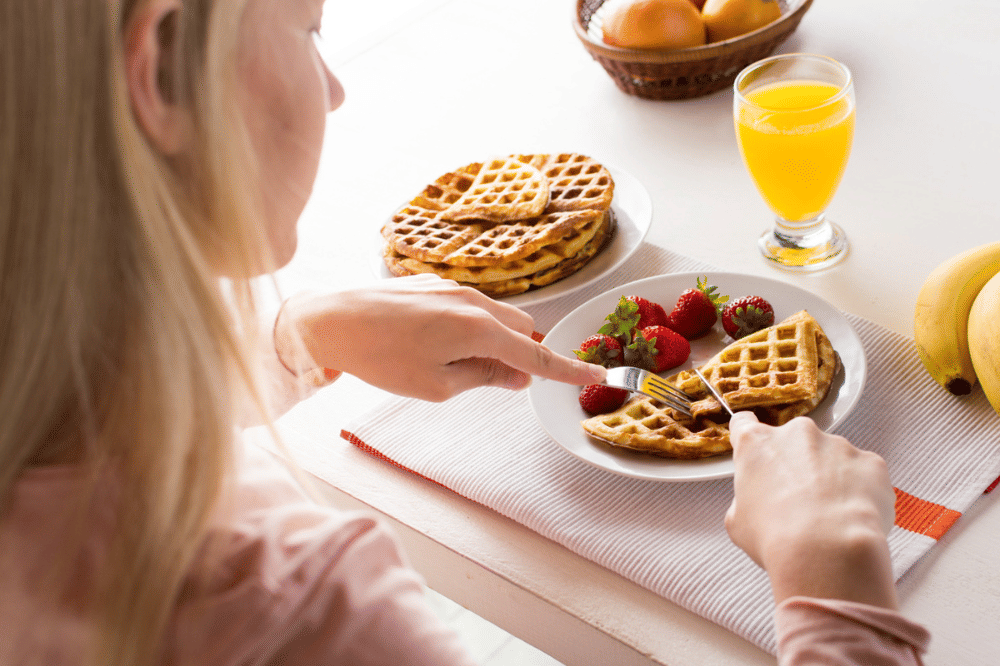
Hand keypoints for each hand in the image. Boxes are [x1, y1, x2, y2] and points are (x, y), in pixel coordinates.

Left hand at [278, 274, 605, 400]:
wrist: (331, 321)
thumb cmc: (381, 359)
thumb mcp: (436, 385)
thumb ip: (485, 377)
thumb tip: (517, 376)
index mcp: (478, 330)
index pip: (536, 354)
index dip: (566, 369)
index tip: (594, 375)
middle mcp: (474, 301)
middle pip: (521, 329)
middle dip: (521, 354)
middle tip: (496, 381)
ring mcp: (454, 286)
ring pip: (496, 315)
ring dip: (493, 340)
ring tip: (450, 362)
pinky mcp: (434, 281)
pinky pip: (470, 305)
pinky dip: (470, 326)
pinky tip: (431, 341)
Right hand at [725, 412, 897, 608]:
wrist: (827, 552)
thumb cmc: (778, 537)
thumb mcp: (739, 521)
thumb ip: (747, 498)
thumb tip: (759, 503)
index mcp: (757, 444)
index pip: (745, 424)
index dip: (751, 440)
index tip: (757, 451)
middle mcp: (797, 434)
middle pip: (795, 441)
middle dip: (797, 464)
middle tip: (798, 500)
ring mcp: (837, 445)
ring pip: (833, 457)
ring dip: (831, 478)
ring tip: (830, 517)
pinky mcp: (870, 461)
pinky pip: (864, 472)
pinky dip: (861, 490)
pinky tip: (852, 517)